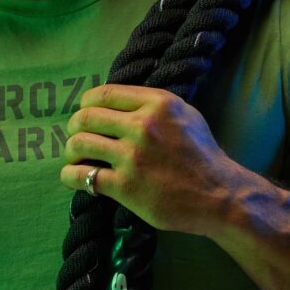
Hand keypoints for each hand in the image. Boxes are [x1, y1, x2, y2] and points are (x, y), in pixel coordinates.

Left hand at [59, 84, 248, 237]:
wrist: (219, 196)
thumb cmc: (202, 155)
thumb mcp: (185, 115)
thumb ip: (153, 105)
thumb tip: (119, 102)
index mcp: (157, 103)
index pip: (104, 93)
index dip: (86, 103)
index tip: (86, 113)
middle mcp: (143, 126)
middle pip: (85, 117)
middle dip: (74, 127)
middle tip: (76, 137)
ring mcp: (132, 157)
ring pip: (79, 143)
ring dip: (71, 150)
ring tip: (76, 158)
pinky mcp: (125, 186)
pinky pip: (82, 176)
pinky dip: (71, 176)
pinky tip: (75, 177)